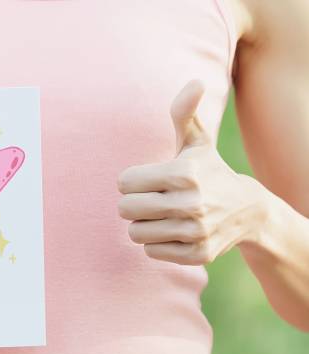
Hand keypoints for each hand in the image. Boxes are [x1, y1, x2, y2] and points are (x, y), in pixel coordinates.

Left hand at [116, 81, 268, 264]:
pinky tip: (175, 232)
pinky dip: (157, 244)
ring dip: (144, 225)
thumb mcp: (197, 142)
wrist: (248, 212)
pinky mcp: (197, 254)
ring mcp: (196, 231)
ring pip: (135, 233)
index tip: (147, 181)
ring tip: (163, 216)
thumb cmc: (209, 171)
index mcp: (184, 173)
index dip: (131, 182)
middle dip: (134, 204)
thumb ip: (185, 113)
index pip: (123, 183)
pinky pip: (151, 252)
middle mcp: (191, 203)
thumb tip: (195, 82)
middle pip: (125, 209)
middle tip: (152, 200)